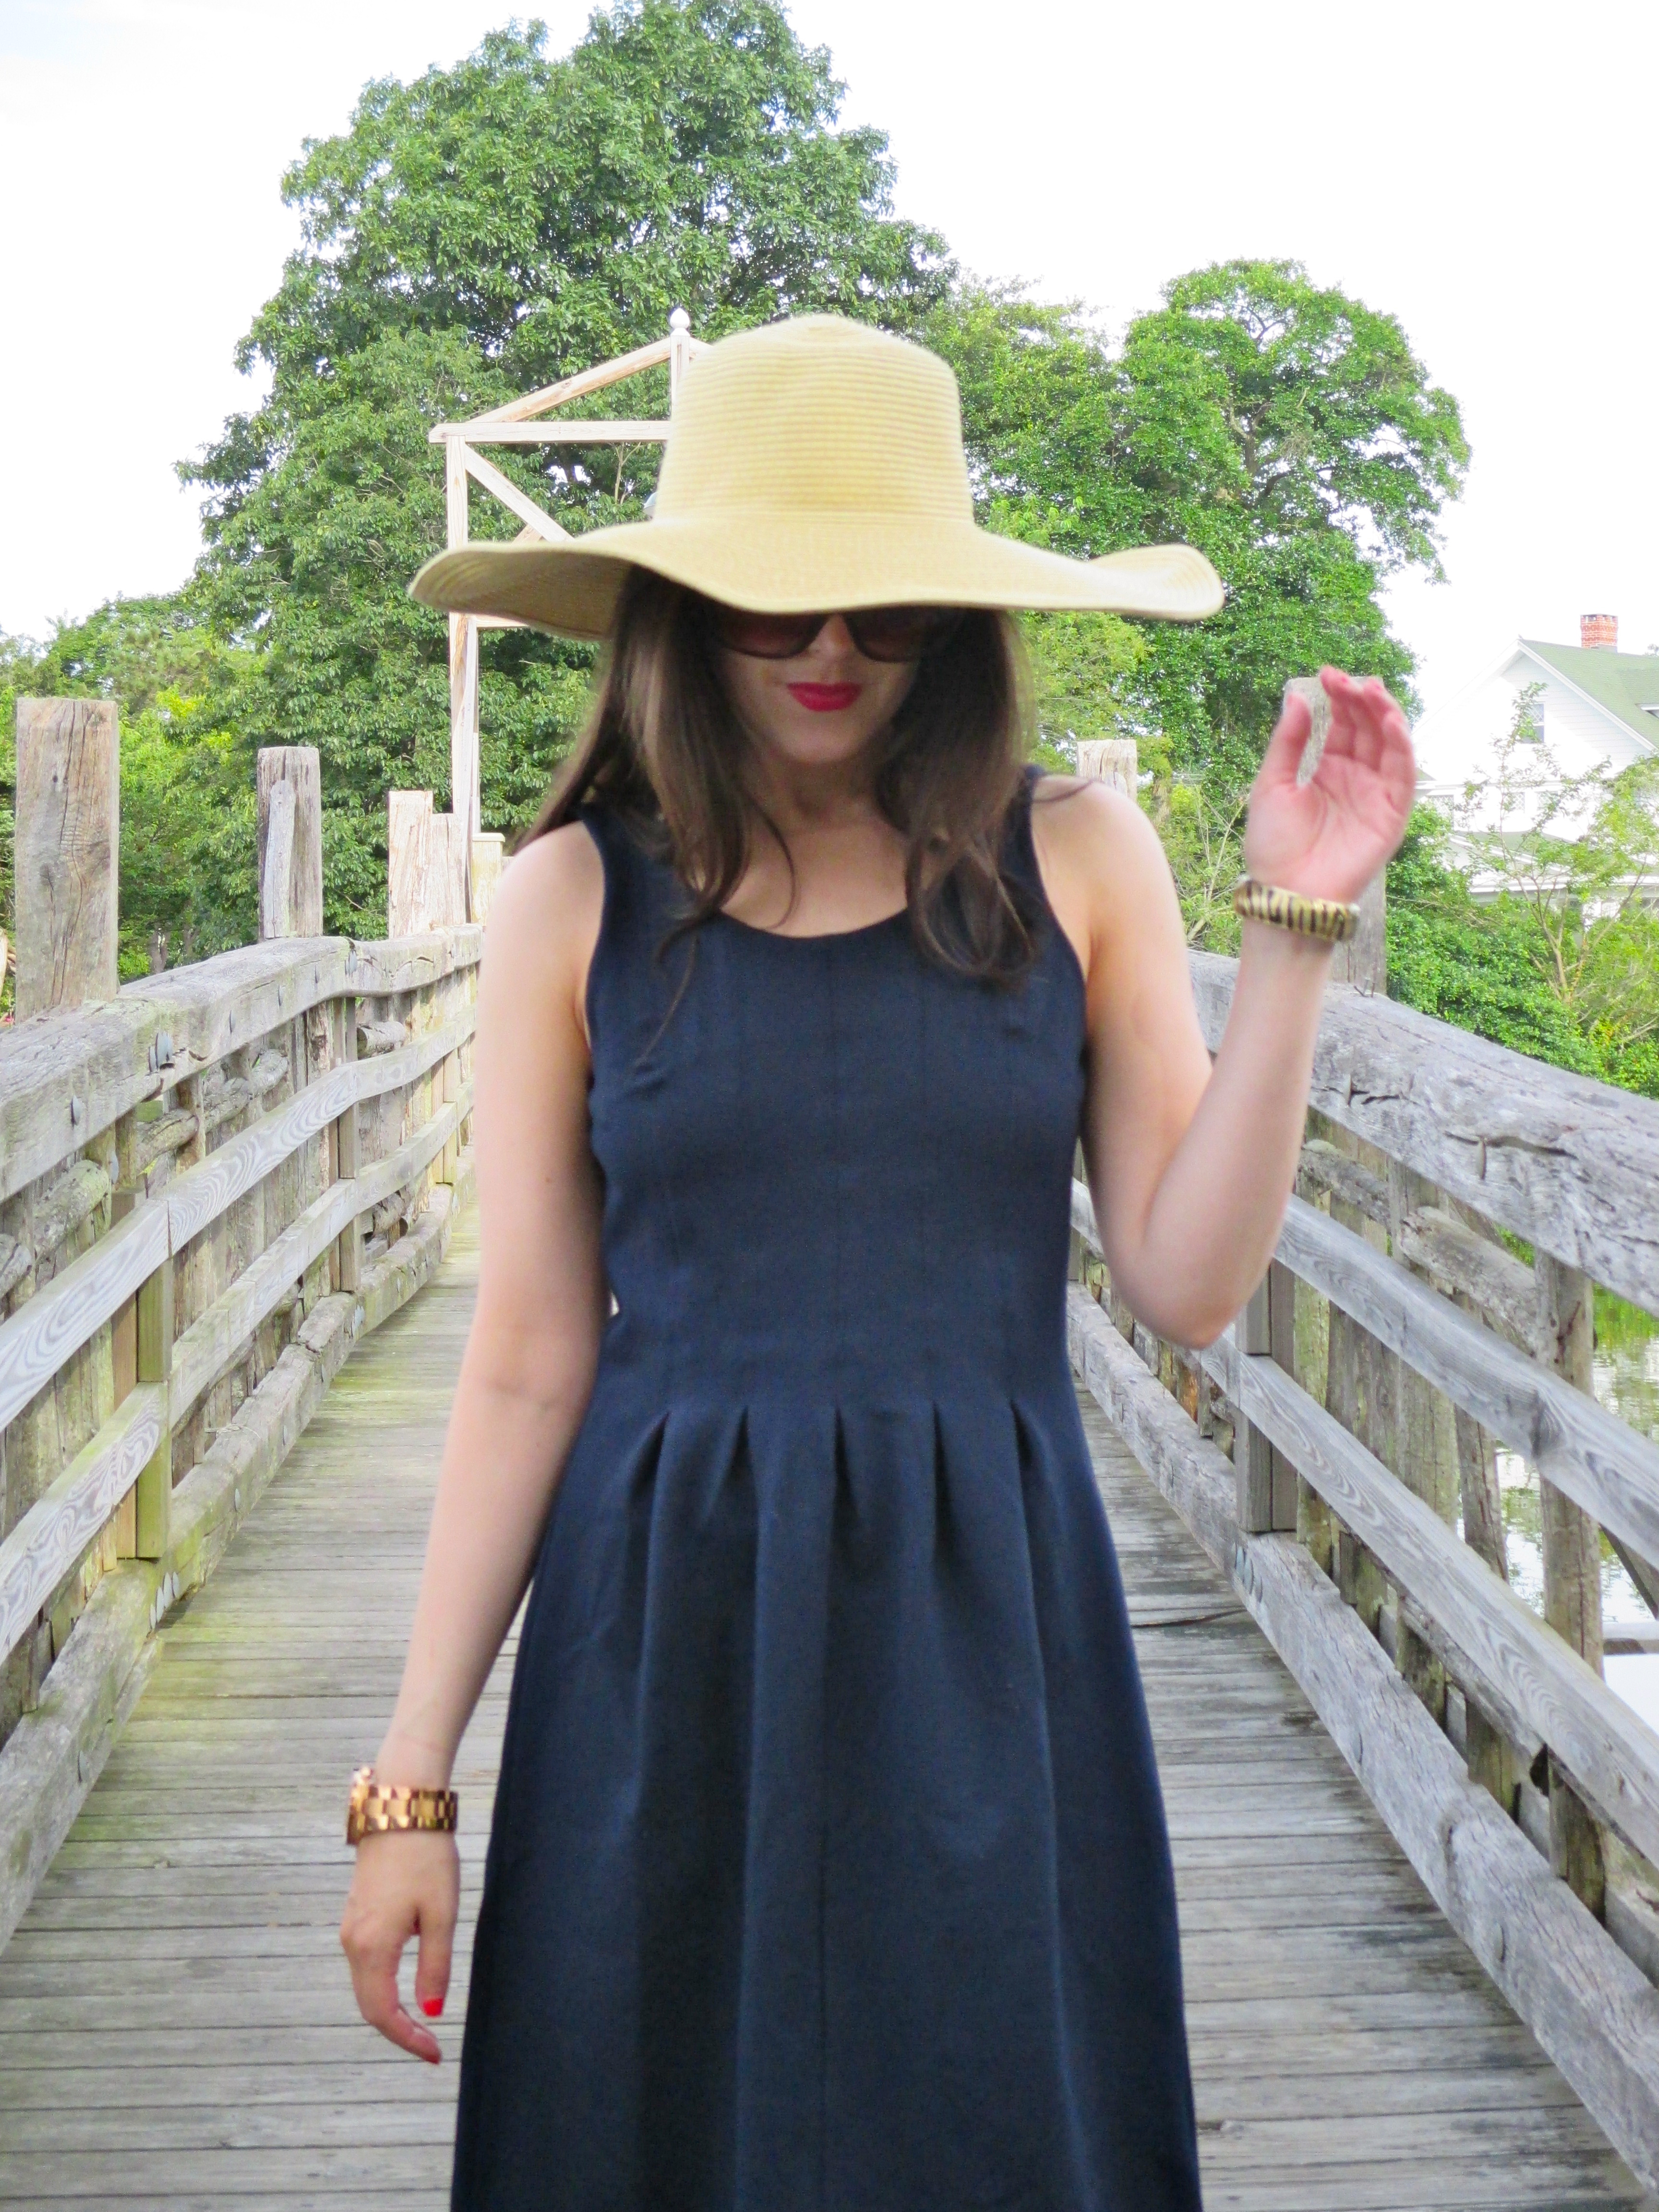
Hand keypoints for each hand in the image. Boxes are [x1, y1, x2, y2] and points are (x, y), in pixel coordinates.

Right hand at [340, 1828, 459, 2062]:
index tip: (435, 2054)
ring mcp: (351, 1927)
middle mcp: (352, 1942)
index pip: (383, 2013)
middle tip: (431, 2046)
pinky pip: (366, 1962)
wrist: (400, 1808)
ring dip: (390, 2008)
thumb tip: (431, 2011)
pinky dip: (383, 1984)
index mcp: (372, 1947)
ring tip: (423, 2022)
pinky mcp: (357, 1913)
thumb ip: (434, 1966)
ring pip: (365, 1984)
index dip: (407, 2039)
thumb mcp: (441, 1915)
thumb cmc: (426, 1858)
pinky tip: (406, 1987)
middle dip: (399, 2030)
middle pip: (369, 2004)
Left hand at [1241, 669, 1414, 905]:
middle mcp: (1355, 778)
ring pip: (1389, 746)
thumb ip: (1288, 742)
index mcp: (1327, 770)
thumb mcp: (1272, 784)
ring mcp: (1375, 795)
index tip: (1327, 674)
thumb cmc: (1273, 844)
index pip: (1342, 724)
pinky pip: (1402, 775)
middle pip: (1368, 729)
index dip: (1338, 698)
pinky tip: (1391, 723)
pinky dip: (1401, 747)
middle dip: (1361, 700)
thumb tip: (1299, 698)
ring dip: (1385, 715)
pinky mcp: (1391, 815)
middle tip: (1349, 679)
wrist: (1285, 891)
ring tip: (1372, 690)